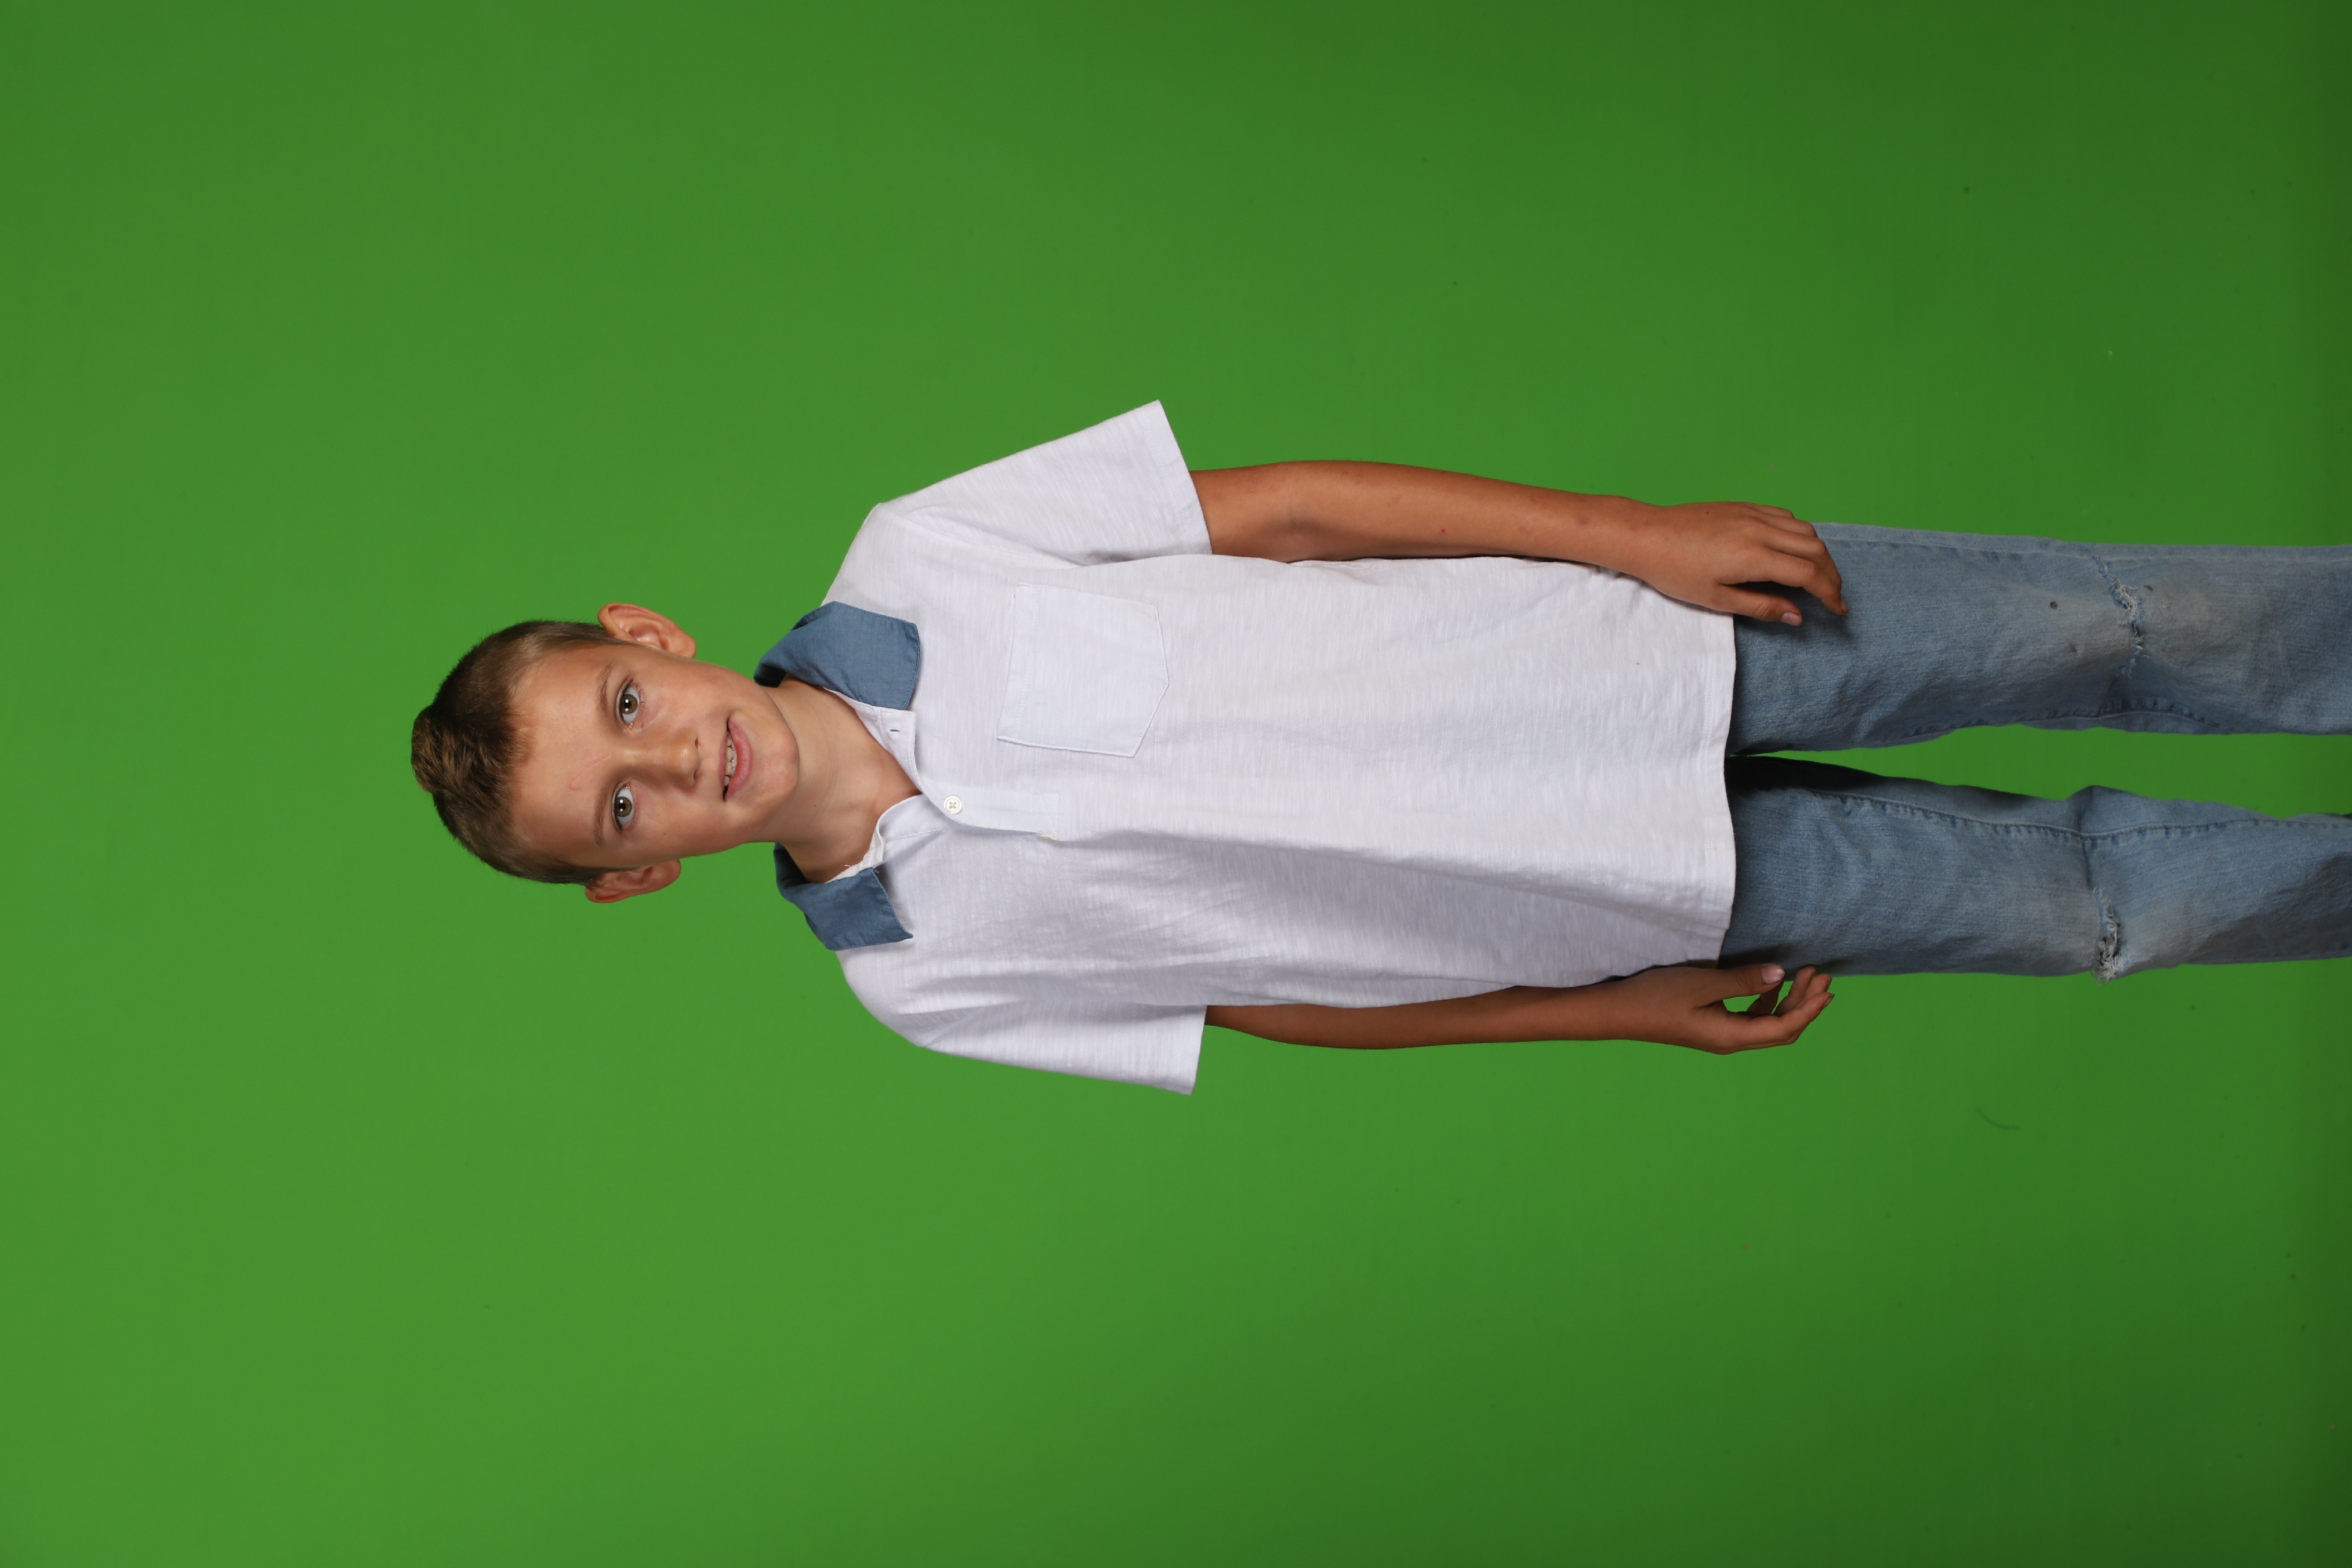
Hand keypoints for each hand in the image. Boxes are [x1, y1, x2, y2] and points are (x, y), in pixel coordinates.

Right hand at [1592, 962, 1833, 1053]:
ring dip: (1789, 1000)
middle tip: (1821, 974)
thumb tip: (1781, 975)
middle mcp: (1731, 1041)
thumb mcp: (1703, 983)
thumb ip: (1743, 980)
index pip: (1784, 1028)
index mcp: (1732, 1036)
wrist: (1619, 1012)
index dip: (1810, 1009)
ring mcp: (1721, 1035)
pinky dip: (1769, 1002)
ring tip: (1804, 975)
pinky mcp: (1712, 1026)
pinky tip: (1772, 985)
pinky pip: (1751, 1018)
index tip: (1827, 987)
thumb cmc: (1657, 996)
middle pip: (1781, 1028)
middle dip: (1805, 1002)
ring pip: (1768, 1023)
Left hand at [1605, 501, 1847, 623]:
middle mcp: (1760, 529)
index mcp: (1753, 556)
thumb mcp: (1717, 599)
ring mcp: (1753, 514)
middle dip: (1831, 575)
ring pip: (1805, 530)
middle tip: (1832, 596)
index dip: (1829, 593)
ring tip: (1816, 576)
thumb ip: (1761, 607)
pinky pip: (1785, 516)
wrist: (1647, 535)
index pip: (1809, 574)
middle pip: (1815, 550)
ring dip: (1818, 554)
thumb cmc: (1675, 571)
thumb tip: (1796, 616)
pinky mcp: (1744, 506)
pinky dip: (1799, 534)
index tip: (1837, 609)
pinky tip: (1792, 550)